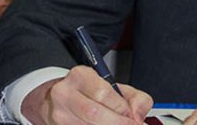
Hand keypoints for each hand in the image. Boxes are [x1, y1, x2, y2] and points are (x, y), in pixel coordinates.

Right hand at [22, 66, 152, 123]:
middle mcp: (64, 94)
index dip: (121, 108)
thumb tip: (137, 113)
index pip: (102, 93)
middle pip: (93, 113)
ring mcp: (58, 114)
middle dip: (118, 122)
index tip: (133, 117)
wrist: (59, 100)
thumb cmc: (90, 92)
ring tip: (121, 124)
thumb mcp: (115, 87)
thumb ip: (135, 97)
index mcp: (80, 76)